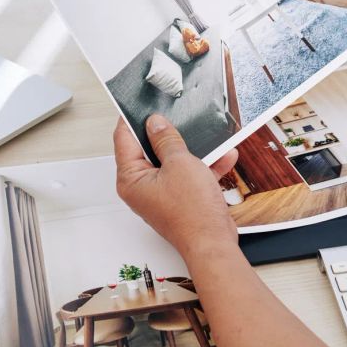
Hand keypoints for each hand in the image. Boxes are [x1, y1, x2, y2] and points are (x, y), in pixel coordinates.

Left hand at [114, 116, 239, 259]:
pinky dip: (204, 166)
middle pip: (149, 149)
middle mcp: (141, 186)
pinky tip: (223, 156)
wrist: (214, 243)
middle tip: (177, 116)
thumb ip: (166, 139)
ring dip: (193, 150)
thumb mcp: (180, 163)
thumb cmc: (192, 213)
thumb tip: (156, 124)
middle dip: (168, 133)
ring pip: (173, 161)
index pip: (123, 139)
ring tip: (207, 137)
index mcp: (131, 178)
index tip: (142, 103)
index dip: (132, 119)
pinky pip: (188, 175)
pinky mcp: (179, 198)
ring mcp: (160, 193)